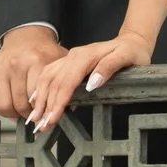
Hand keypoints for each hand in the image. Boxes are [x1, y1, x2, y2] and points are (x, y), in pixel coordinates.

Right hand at [0, 24, 62, 121]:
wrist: (26, 36)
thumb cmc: (43, 51)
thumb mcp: (58, 62)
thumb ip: (61, 81)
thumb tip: (62, 106)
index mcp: (36, 61)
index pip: (36, 97)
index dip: (41, 111)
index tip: (44, 116)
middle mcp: (16, 64)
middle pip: (19, 104)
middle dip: (27, 115)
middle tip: (33, 117)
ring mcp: (0, 68)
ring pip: (4, 105)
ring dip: (13, 114)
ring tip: (21, 113)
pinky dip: (1, 108)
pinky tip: (11, 106)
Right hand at [28, 30, 153, 133]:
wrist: (132, 40)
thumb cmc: (132, 52)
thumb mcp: (127, 57)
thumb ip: (109, 67)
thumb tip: (92, 84)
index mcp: (86, 56)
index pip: (68, 81)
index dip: (58, 101)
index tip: (52, 118)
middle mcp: (74, 56)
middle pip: (54, 82)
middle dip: (45, 105)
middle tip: (40, 127)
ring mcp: (69, 58)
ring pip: (47, 78)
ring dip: (39, 99)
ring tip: (34, 119)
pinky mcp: (68, 62)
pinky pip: (49, 74)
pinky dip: (40, 89)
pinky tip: (36, 102)